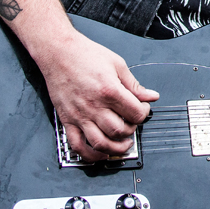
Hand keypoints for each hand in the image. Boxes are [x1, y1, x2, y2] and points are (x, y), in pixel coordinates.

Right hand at [34, 30, 158, 161]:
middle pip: (119, 130)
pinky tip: (100, 154)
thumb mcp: (117, 64)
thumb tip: (151, 96)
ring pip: (100, 143)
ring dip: (115, 148)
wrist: (59, 52)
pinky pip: (77, 145)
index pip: (135, 113)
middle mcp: (94, 106)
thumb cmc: (85, 55)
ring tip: (123, 144)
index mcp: (109, 90)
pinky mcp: (67, 120)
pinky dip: (90, 155)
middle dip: (131, 130)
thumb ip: (134, 84)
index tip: (143, 109)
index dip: (144, 113)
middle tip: (132, 123)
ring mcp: (79, 115)